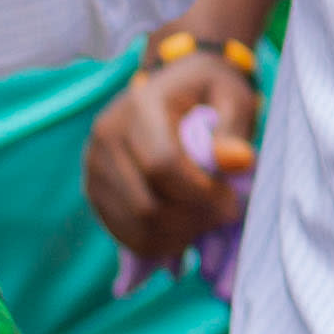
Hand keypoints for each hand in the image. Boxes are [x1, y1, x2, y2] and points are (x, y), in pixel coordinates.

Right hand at [86, 46, 263, 260]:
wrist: (175, 90)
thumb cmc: (209, 94)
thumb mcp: (233, 96)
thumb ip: (234, 128)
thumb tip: (238, 161)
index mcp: (139, 105)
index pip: (162, 165)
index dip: (200, 193)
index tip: (231, 199)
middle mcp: (106, 135)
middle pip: (146, 204)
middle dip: (192, 219)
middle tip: (223, 214)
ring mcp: (95, 166)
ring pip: (135, 226)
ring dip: (179, 235)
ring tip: (206, 220)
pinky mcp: (95, 191)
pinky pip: (125, 235)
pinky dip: (160, 243)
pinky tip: (185, 229)